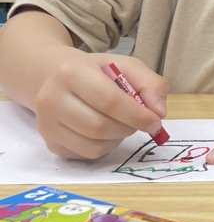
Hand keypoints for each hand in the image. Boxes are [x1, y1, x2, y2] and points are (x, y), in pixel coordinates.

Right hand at [33, 52, 167, 159]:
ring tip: (122, 123)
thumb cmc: (100, 72)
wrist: (62, 80)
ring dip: (118, 139)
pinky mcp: (51, 143)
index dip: (136, 115)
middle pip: (99, 127)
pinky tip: (107, 132)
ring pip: (93, 145)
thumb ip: (150, 84)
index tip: (156, 121)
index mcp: (72, 72)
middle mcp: (51, 98)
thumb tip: (159, 112)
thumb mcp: (127, 66)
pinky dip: (106, 147)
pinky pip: (87, 154)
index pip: (108, 100)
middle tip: (140, 121)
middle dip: (128, 127)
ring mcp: (47, 124)